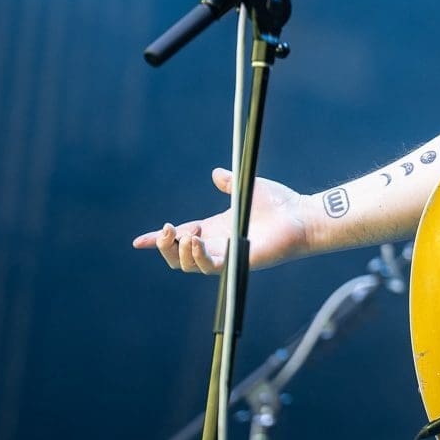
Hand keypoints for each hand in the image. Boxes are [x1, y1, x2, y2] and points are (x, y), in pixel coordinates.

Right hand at [131, 168, 311, 273]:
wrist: (301, 215)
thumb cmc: (279, 205)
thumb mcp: (248, 189)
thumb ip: (229, 183)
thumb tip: (215, 172)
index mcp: (216, 230)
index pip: (181, 238)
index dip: (159, 241)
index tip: (138, 241)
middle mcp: (218, 245)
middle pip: (179, 256)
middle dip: (165, 247)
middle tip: (167, 231)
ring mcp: (227, 255)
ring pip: (190, 265)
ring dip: (181, 252)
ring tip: (184, 236)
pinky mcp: (238, 261)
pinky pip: (211, 267)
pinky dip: (199, 257)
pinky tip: (195, 243)